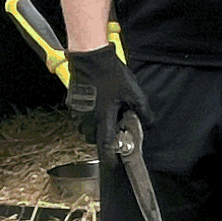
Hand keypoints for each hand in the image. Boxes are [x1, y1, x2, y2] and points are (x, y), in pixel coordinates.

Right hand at [66, 46, 152, 169]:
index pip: (105, 144)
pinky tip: (99, 105)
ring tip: (107, 115)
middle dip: (102, 138)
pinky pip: (79, 116)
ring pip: (84, 128)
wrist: (91, 57)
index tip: (112, 162)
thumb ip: (143, 111)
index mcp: (102, 117)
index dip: (109, 155)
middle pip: (92, 138)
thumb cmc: (112, 75)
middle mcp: (86, 117)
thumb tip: (149, 124)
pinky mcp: (72, 102)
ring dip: (94, 127)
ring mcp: (77, 110)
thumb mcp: (134, 93)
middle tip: (114, 129)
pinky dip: (88, 116)